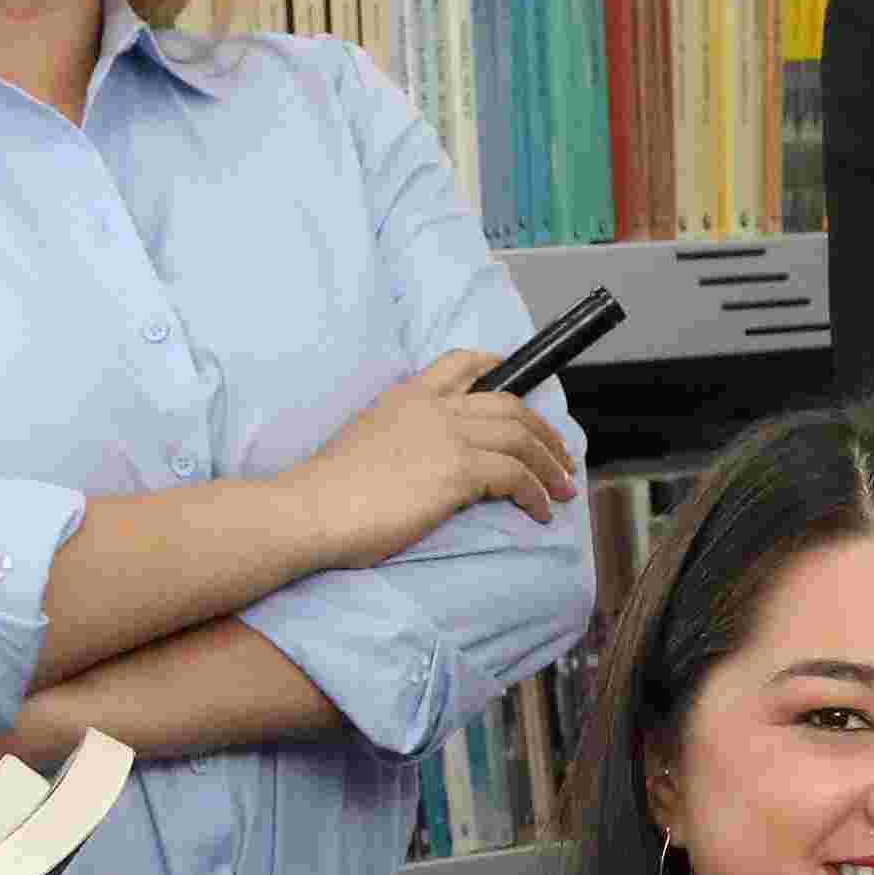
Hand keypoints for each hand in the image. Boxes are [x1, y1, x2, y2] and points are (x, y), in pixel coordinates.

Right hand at [292, 351, 583, 567]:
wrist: (310, 508)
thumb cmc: (330, 491)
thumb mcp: (368, 442)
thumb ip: (402, 437)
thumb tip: (427, 460)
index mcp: (407, 397)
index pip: (460, 363)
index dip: (496, 366)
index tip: (515, 375)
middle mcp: (432, 408)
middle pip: (510, 405)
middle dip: (545, 432)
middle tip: (561, 458)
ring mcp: (448, 436)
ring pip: (522, 439)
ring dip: (550, 466)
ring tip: (563, 490)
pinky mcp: (458, 470)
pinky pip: (517, 477)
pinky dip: (536, 494)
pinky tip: (538, 511)